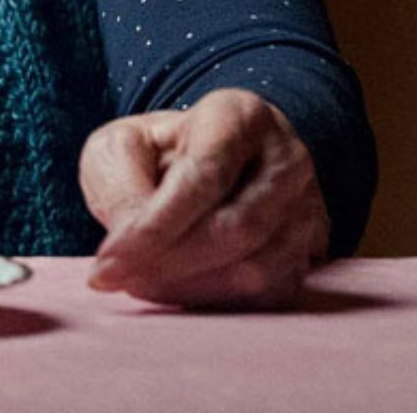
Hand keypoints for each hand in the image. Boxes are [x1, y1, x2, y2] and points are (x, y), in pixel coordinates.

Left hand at [79, 88, 328, 307]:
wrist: (218, 159)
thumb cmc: (163, 152)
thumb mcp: (123, 146)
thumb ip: (119, 184)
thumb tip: (130, 240)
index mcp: (239, 115)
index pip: (204, 176)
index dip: (153, 228)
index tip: (106, 264)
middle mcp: (286, 159)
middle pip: (235, 229)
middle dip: (168, 264)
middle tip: (119, 278)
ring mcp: (306, 208)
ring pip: (256, 269)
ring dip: (189, 289)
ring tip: (143, 282)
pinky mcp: (310, 250)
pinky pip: (269, 294)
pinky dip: (217, 302)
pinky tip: (180, 289)